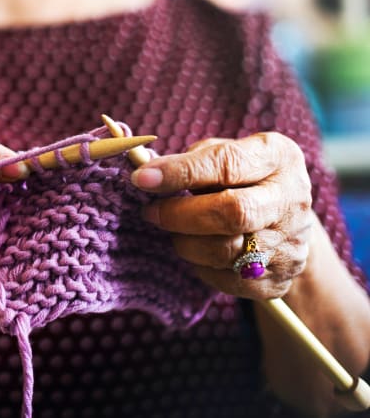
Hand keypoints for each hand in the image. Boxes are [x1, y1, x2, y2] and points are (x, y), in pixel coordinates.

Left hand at [131, 132, 314, 299]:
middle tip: (150, 212)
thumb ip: (193, 160)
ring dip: (186, 242)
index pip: (226, 164)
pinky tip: (196, 249)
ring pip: (227, 251)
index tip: (141, 178)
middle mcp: (291, 200)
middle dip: (180, 214)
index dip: (180, 172)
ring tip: (173, 229)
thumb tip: (148, 173)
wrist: (285, 219)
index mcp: (278, 157)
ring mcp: (290, 243)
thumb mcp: (225, 151)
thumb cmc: (240, 177)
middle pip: (234, 213)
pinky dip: (201, 266)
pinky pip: (228, 281)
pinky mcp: (279, 279)